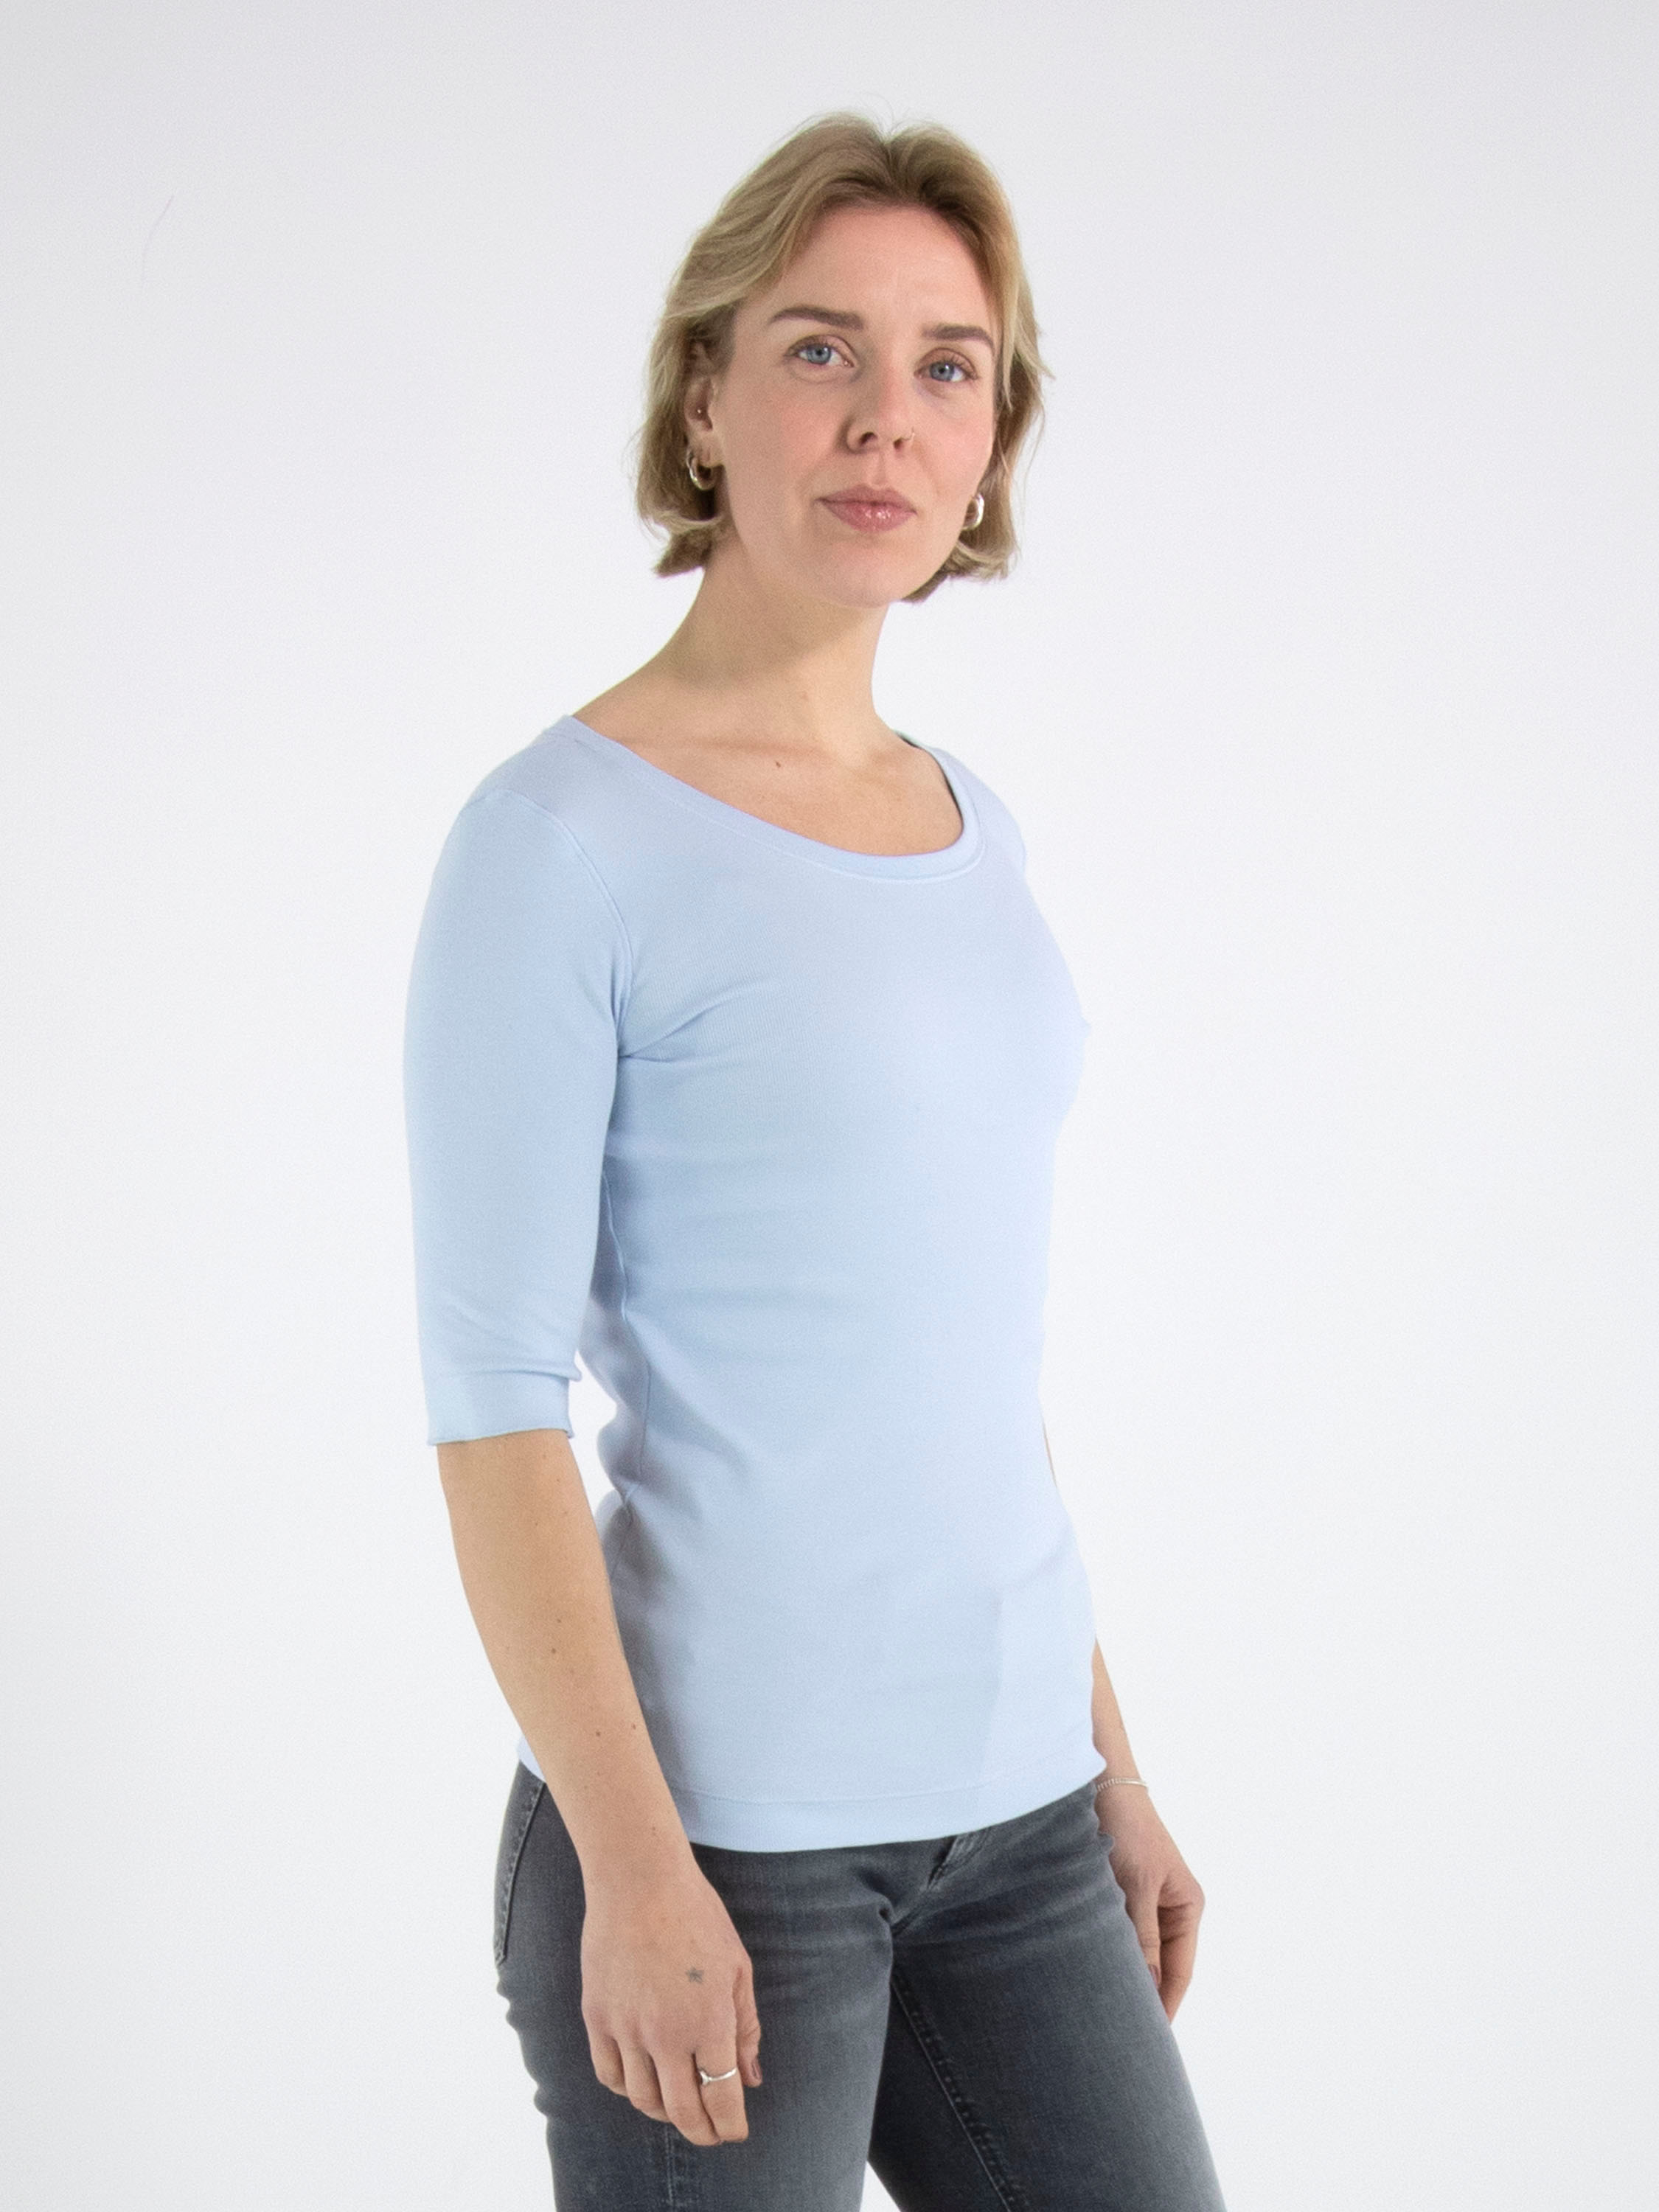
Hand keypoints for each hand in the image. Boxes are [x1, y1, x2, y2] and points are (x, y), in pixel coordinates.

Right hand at [579, 1857, 763, 2145]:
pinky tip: (642, 2082)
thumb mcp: (738, 1966)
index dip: (730, 2126)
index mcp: (709, 2020)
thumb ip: (746, 2026)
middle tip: (710, 2133)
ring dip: (664, 2113)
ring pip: (643, 2100)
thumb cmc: (697, 1916)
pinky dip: (627, 2090)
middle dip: (701, 2131)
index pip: (721, 2097)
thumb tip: (751, 2078)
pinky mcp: (596, 2017)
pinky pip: (609, 2075)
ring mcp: (626, 2028)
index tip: (735, 2132)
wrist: (639, 1880)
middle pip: (682, 2111)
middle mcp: (666, 2034)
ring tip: (678, 2106)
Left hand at [1095, 1788, 1204, 2021]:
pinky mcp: (1120, 1891)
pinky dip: (1110, 1952)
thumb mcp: (1136, 1886)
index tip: (1150, 2042)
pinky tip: (1092, 1972)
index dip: (1166, 2006)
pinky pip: (1119, 1934)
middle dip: (1145, 1998)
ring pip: (1137, 1952)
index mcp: (1187, 1907)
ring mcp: (1146, 1900)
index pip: (1180, 1972)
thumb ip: (1142, 1937)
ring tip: (1106, 2013)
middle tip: (1126, 2038)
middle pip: (1161, 1966)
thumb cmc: (1126, 1829)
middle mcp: (1171, 1907)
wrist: (1101, 1781)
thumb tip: (1148, 1989)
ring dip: (1125, 1975)